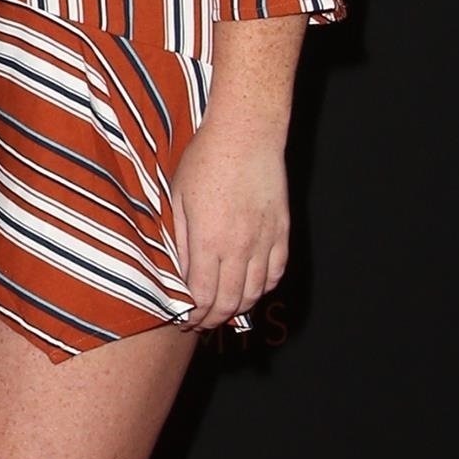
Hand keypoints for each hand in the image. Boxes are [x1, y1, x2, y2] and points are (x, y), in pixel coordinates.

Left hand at [167, 115, 287, 331]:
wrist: (247, 134)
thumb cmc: (206, 161)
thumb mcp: (177, 199)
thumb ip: (177, 241)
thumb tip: (175, 276)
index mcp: (208, 240)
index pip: (202, 297)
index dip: (193, 316)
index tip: (184, 321)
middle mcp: (239, 246)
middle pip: (229, 302)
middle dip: (213, 320)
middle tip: (201, 324)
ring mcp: (264, 240)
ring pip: (255, 292)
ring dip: (238, 309)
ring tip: (223, 312)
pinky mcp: (282, 231)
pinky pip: (276, 272)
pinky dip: (263, 288)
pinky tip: (251, 289)